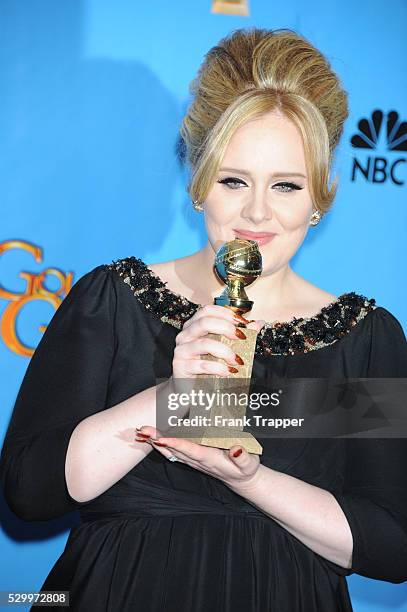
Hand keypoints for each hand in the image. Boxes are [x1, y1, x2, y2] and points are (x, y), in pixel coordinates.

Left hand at [134, 425, 260, 488]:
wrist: (241, 479)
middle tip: (143, 431)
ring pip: (171, 451)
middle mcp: (198, 461)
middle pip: (175, 450)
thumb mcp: (249, 463)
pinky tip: (152, 440)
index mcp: (210, 459)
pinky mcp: (193, 458)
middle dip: (158, 440)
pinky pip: (174, 452)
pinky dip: (162, 445)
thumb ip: (242, 457)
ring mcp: (194, 460)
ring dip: (156, 442)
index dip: (176, 444)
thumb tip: (236, 448)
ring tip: (142, 432)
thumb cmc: (246, 469)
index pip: (190, 450)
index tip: (162, 439)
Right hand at [170, 304, 264, 390]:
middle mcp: (185, 335)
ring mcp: (181, 350)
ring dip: (225, 351)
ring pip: (204, 344)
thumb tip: (258, 323)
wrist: (192, 391)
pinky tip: (228, 372)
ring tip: (238, 361)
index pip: (207, 310)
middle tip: (242, 337)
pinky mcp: (180, 366)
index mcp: (194, 326)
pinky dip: (218, 368)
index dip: (226, 313)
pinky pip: (202, 365)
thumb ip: (239, 335)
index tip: (242, 322)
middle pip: (204, 322)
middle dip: (226, 328)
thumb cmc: (208, 367)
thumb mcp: (225, 349)